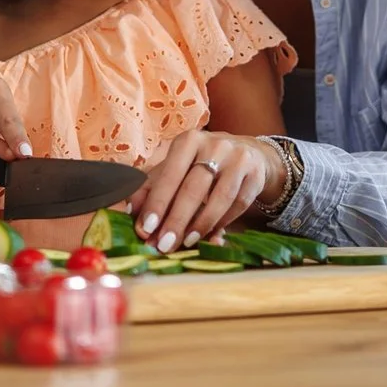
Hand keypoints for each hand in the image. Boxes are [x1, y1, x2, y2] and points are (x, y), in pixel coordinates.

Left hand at [132, 131, 283, 253]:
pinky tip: (211, 234)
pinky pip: (238, 203)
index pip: (170, 174)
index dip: (157, 202)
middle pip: (193, 187)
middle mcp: (215, 144)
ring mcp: (238, 158)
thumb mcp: (176, 168)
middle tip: (164, 245)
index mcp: (188, 141)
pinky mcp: (255, 173)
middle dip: (177, 220)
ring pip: (220, 197)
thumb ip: (151, 188)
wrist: (249, 154)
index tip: (146, 228)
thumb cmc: (203, 164)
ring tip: (187, 242)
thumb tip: (130, 211)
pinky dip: (223, 221)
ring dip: (202, 224)